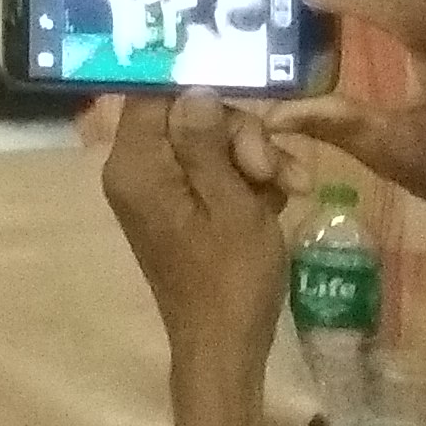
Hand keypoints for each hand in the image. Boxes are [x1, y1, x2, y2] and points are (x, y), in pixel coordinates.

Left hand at [102, 91, 293, 372]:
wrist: (226, 342)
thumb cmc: (231, 277)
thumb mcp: (230, 205)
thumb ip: (207, 144)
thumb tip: (192, 87)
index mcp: (135, 165)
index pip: (152, 94)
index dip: (200, 83)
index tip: (247, 85)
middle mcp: (136, 169)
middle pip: (188, 116)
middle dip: (241, 135)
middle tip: (272, 170)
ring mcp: (159, 187)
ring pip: (211, 143)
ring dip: (256, 159)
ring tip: (291, 190)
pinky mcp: (182, 204)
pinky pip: (214, 171)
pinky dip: (249, 181)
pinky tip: (280, 200)